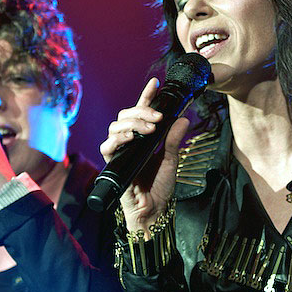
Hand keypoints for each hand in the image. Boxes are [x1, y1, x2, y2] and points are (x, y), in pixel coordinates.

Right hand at [99, 78, 189, 236]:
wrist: (154, 210)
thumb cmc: (160, 186)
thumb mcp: (172, 159)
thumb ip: (174, 139)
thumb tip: (184, 118)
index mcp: (143, 137)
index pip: (142, 112)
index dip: (146, 96)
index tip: (155, 82)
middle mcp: (130, 141)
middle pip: (126, 115)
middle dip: (142, 111)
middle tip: (158, 117)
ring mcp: (120, 151)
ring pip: (116, 126)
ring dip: (133, 123)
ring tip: (150, 129)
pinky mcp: (112, 163)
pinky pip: (107, 146)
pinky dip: (118, 139)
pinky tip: (130, 138)